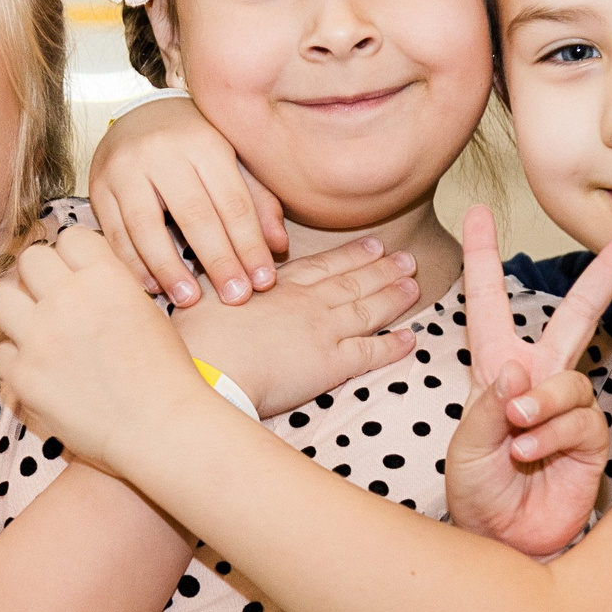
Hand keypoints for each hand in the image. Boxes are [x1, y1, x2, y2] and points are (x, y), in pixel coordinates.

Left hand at [0, 226, 207, 470]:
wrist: (161, 428)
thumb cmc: (165, 373)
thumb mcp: (147, 310)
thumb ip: (109, 284)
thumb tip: (77, 273)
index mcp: (105, 278)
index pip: (69, 238)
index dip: (74, 256)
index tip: (78, 274)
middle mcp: (67, 300)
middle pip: (30, 260)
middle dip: (42, 277)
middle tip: (53, 299)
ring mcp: (39, 339)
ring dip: (16, 308)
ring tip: (33, 326)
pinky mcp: (22, 377)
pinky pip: (0, 349)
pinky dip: (16, 355)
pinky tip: (38, 366)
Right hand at [90, 96, 287, 306]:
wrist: (142, 116)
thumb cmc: (197, 145)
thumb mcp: (233, 160)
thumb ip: (257, 201)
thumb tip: (278, 245)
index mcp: (204, 142)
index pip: (232, 202)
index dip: (249, 245)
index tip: (263, 281)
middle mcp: (162, 151)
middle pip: (193, 214)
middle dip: (217, 261)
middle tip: (235, 297)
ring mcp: (124, 168)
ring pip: (146, 226)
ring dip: (169, 269)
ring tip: (189, 299)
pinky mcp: (98, 186)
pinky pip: (115, 232)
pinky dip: (134, 263)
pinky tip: (154, 286)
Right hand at [174, 236, 419, 415]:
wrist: (209, 366)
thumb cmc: (197, 335)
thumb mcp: (208, 292)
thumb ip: (226, 279)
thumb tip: (226, 273)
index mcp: (277, 284)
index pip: (322, 265)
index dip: (351, 255)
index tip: (373, 245)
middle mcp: (306, 301)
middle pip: (352, 281)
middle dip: (382, 269)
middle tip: (405, 259)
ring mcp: (322, 329)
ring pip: (367, 309)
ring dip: (393, 296)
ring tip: (414, 284)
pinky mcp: (330, 363)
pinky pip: (370, 352)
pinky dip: (393, 346)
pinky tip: (411, 339)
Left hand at [444, 206, 611, 554]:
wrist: (502, 542)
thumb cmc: (477, 491)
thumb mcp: (464, 445)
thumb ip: (487, 406)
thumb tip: (519, 369)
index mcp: (496, 369)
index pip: (489, 305)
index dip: (484, 259)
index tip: (481, 214)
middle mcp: (537, 379)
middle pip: (577, 314)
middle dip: (607, 274)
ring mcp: (566, 407)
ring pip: (569, 378)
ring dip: (540, 403)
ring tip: (515, 433)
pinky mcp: (590, 438)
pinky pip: (580, 417)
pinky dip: (551, 433)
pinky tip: (530, 453)